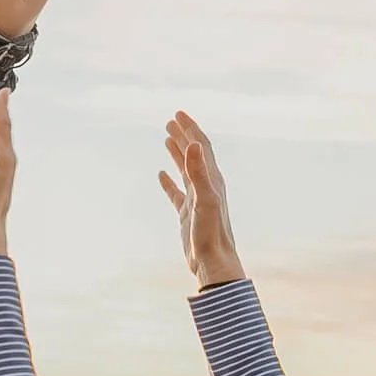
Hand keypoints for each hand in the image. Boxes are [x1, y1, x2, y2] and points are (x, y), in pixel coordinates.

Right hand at [157, 111, 245, 293]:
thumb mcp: (204, 200)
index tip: (178, 113)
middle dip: (184, 135)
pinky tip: (161, 175)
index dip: (192, 129)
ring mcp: (196, 199)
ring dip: (177, 153)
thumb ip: (199, 172)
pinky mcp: (188, 214)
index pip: (202, 147)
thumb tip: (194, 144)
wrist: (214, 262)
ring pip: (185, 170)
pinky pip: (177, 192)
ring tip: (167, 137)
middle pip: (194, 154)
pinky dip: (169, 181)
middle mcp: (206, 186)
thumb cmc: (212, 233)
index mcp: (212, 179)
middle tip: (171, 120)